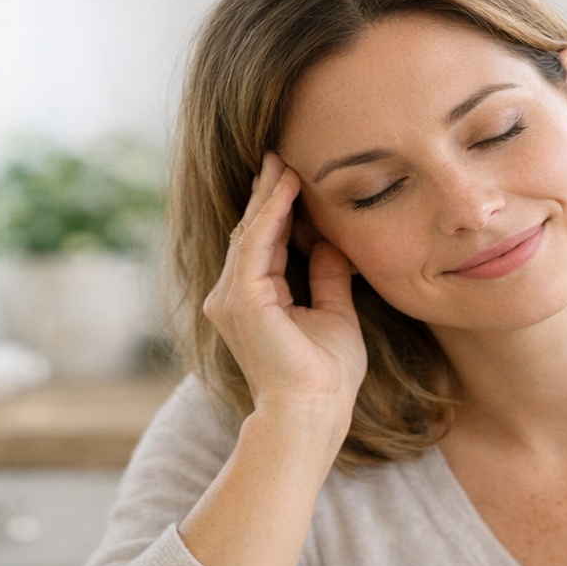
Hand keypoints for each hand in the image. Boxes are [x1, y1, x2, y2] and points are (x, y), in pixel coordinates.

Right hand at [202, 152, 365, 428]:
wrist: (314, 412)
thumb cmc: (327, 376)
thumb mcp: (335, 314)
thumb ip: (328, 278)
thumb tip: (331, 243)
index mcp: (255, 300)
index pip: (265, 244)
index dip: (279, 209)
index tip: (294, 176)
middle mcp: (233, 296)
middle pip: (251, 232)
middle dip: (267, 193)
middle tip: (282, 154)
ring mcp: (232, 298)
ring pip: (250, 233)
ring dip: (269, 196)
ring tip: (285, 162)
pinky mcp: (242, 300)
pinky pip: (254, 245)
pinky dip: (271, 215)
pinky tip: (286, 189)